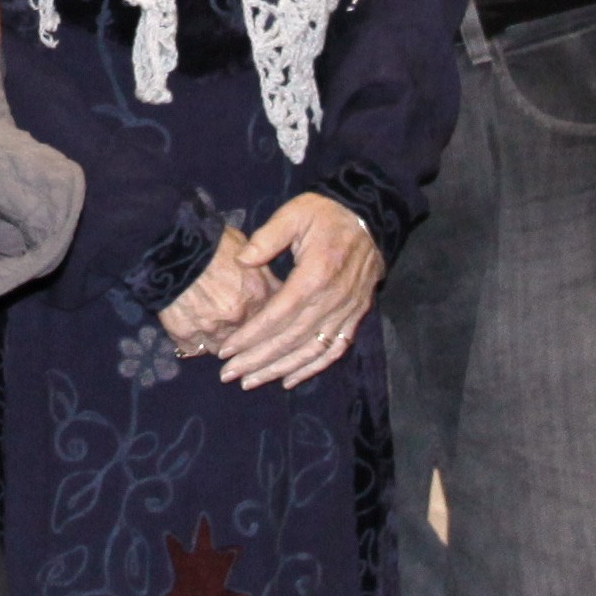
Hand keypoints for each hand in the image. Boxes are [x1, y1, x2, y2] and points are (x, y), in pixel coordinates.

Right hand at [157, 224, 274, 355]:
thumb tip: (276, 287)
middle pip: (247, 338)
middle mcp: (238, 318)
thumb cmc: (209, 240)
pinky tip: (191, 329)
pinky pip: (193, 349)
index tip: (257, 316)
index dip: (264, 317)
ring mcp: (212, 330)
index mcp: (257, 295)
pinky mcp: (186, 335)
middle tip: (231, 321)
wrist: (170, 243)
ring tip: (210, 326)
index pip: (272, 319)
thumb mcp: (245, 247)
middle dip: (242, 332)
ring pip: (221, 348)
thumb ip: (263, 273)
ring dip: (219, 341)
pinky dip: (194, 342)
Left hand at [212, 192, 381, 389]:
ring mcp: (347, 311)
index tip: (227, 350)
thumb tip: (242, 261)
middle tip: (229, 374)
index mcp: (315, 274)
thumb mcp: (295, 213)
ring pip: (311, 350)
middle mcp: (333, 299)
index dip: (251, 335)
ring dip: (280, 369)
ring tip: (251, 381)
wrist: (369, 218)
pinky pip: (335, 349)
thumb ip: (267, 237)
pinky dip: (312, 368)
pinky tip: (289, 379)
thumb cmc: (326, 214)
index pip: (278, 315)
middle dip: (257, 359)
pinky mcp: (355, 316)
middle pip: (291, 338)